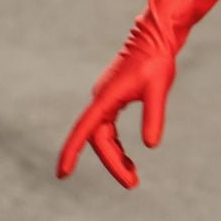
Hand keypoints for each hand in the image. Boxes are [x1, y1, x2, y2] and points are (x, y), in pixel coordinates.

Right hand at [57, 9, 181, 188]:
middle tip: (133, 183)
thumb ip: (154, 115)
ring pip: (103, 136)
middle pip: (99, 139)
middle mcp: (102, 99)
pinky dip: (116, 145)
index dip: (71, 151)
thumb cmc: (157, 60)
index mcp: (106, 97)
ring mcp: (106, 98)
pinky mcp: (113, 97)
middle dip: (113, 163)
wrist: (156, 37)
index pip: (85, 129)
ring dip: (115, 157)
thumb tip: (151, 145)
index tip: (62, 174)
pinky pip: (108, 128)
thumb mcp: (158, 88)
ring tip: (133, 177)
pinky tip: (128, 159)